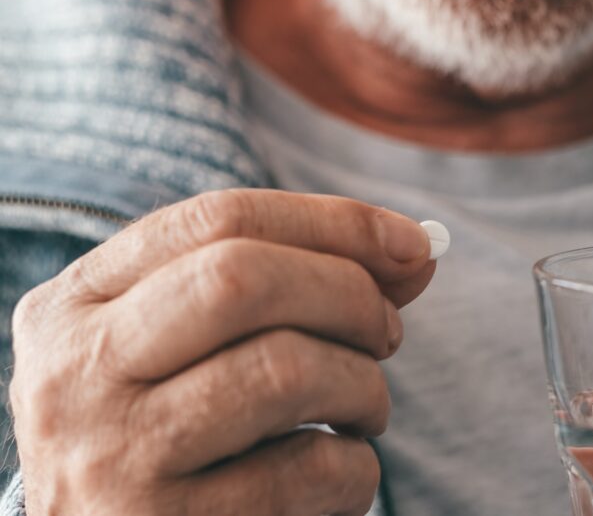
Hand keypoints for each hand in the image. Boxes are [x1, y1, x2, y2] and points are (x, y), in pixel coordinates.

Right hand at [10, 189, 435, 515]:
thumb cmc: (177, 429)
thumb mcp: (201, 344)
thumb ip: (295, 284)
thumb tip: (415, 252)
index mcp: (76, 305)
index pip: (217, 220)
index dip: (334, 222)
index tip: (414, 243)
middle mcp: (76, 374)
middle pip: (242, 279)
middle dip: (349, 293)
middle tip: (387, 332)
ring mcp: (112, 457)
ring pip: (285, 370)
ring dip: (364, 383)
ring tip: (365, 406)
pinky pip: (307, 469)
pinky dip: (357, 466)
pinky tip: (339, 472)